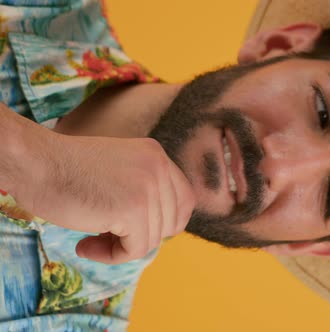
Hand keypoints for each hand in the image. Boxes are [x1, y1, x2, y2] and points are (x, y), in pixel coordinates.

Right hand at [2, 109, 194, 263]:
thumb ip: (144, 189)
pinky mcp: (133, 209)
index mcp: (156, 155)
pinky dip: (112, 256)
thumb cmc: (64, 170)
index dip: (165, 222)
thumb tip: (164, 231)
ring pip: (153, 239)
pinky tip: (85, 246)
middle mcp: (159, 166)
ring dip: (121, 246)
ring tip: (90, 239)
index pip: (185, 199)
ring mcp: (148, 187)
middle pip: (170, 223)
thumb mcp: (118, 170)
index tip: (135, 228)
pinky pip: (135, 250)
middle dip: (140, 235)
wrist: (32, 162)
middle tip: (106, 235)